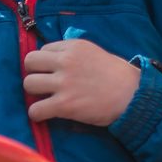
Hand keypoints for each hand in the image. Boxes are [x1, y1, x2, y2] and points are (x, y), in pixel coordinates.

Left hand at [22, 38, 140, 125]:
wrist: (133, 96)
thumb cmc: (118, 76)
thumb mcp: (95, 53)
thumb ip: (73, 54)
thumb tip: (53, 60)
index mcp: (74, 47)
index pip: (43, 50)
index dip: (46, 63)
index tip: (54, 72)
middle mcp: (66, 61)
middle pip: (30, 62)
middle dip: (34, 73)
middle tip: (44, 84)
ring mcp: (64, 83)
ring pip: (28, 84)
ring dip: (34, 93)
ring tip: (46, 98)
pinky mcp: (64, 105)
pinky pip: (35, 109)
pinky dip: (36, 114)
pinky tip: (44, 114)